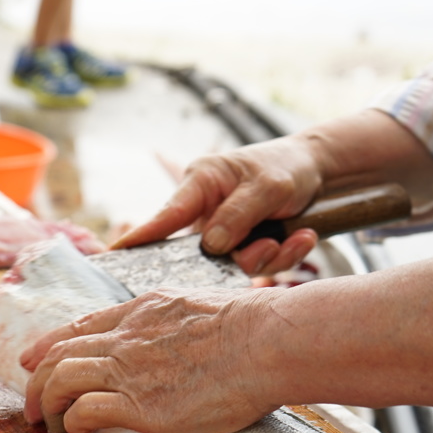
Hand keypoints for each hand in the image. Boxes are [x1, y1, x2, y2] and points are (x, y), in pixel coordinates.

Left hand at [20, 287, 279, 432]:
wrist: (266, 342)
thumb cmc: (254, 327)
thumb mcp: (201, 306)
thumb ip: (178, 322)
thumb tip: (184, 335)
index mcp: (143, 311)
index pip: (82, 325)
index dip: (49, 343)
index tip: (32, 357)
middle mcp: (127, 338)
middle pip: (59, 354)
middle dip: (37, 381)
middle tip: (32, 405)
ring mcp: (130, 370)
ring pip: (61, 379)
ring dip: (47, 404)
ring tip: (47, 426)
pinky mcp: (139, 405)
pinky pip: (84, 411)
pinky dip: (72, 422)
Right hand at [114, 136, 324, 275]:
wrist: (317, 170)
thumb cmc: (286, 166)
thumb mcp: (268, 185)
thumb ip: (238, 214)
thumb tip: (210, 245)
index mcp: (200, 184)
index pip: (166, 215)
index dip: (141, 236)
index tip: (115, 253)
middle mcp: (206, 212)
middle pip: (203, 252)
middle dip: (240, 256)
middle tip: (269, 245)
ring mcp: (224, 233)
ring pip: (234, 265)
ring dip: (268, 257)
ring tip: (295, 235)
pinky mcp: (244, 248)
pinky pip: (258, 267)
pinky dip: (284, 256)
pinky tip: (303, 237)